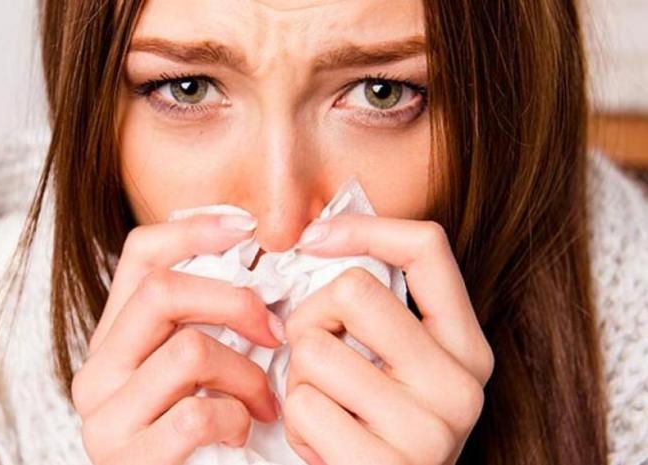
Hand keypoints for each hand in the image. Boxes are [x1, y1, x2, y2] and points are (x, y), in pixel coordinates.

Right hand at [71, 213, 284, 464]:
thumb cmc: (198, 442)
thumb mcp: (194, 374)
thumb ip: (206, 326)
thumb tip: (258, 264)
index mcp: (112, 341)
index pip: (140, 255)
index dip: (195, 229)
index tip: (248, 230)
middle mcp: (96, 372)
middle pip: (161, 292)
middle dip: (234, 301)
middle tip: (276, 332)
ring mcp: (105, 417)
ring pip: (189, 350)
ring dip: (248, 375)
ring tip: (265, 403)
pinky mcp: (129, 457)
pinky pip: (199, 411)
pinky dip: (237, 419)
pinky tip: (242, 434)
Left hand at [282, 214, 493, 464]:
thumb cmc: (376, 433)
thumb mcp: (399, 372)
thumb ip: (376, 317)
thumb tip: (312, 241)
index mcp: (467, 348)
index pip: (428, 249)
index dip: (364, 229)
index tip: (313, 239)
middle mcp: (459, 385)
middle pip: (351, 291)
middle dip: (310, 318)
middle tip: (313, 355)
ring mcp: (428, 429)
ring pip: (314, 349)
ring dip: (298, 378)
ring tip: (323, 409)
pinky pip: (303, 404)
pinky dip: (296, 422)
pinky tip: (321, 444)